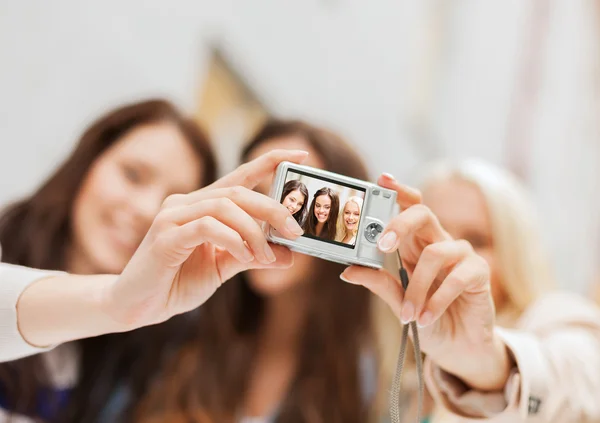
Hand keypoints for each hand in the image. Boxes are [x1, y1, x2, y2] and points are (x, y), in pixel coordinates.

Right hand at [103, 149, 308, 327]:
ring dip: (254, 231)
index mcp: (202, 205)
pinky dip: (233, 239)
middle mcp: (186, 202)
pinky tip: (245, 255)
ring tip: (268, 255)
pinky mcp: (165, 235)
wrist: (139, 306)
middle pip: (239, 192)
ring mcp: (173, 216)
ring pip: (225, 206)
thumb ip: (253, 256)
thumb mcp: (223, 267)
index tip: (301, 153)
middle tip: (295, 231)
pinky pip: (207, 227)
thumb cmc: (178, 282)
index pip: (241, 175)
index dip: (270, 161)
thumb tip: (290, 255)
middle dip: (273, 209)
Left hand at [340, 173, 510, 390]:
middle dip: (400, 223)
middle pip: (422, 213)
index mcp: (415, 244)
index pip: (408, 208)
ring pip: (435, 253)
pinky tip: (426, 317)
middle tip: (383, 246)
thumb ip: (378, 283)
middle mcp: (438, 243)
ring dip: (417, 288)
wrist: (457, 349)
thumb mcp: (397, 302)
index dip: (398, 191)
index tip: (381, 180)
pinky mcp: (479, 273)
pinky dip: (436, 300)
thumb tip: (348, 270)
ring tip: (408, 314)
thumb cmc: (425, 319)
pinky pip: (457, 277)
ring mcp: (461, 255)